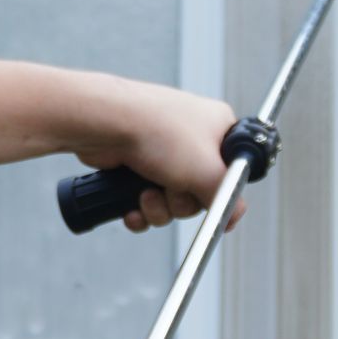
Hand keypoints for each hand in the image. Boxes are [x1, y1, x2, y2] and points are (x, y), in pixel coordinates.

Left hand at [75, 78, 242, 232]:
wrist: (104, 122)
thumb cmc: (156, 131)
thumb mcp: (207, 171)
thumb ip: (227, 198)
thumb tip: (233, 216)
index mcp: (217, 128)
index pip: (232, 171)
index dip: (221, 191)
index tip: (212, 202)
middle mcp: (191, 138)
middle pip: (200, 192)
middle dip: (182, 203)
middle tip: (171, 193)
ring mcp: (162, 151)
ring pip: (171, 200)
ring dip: (158, 208)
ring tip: (145, 196)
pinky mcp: (137, 164)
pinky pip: (147, 200)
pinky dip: (140, 209)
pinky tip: (131, 208)